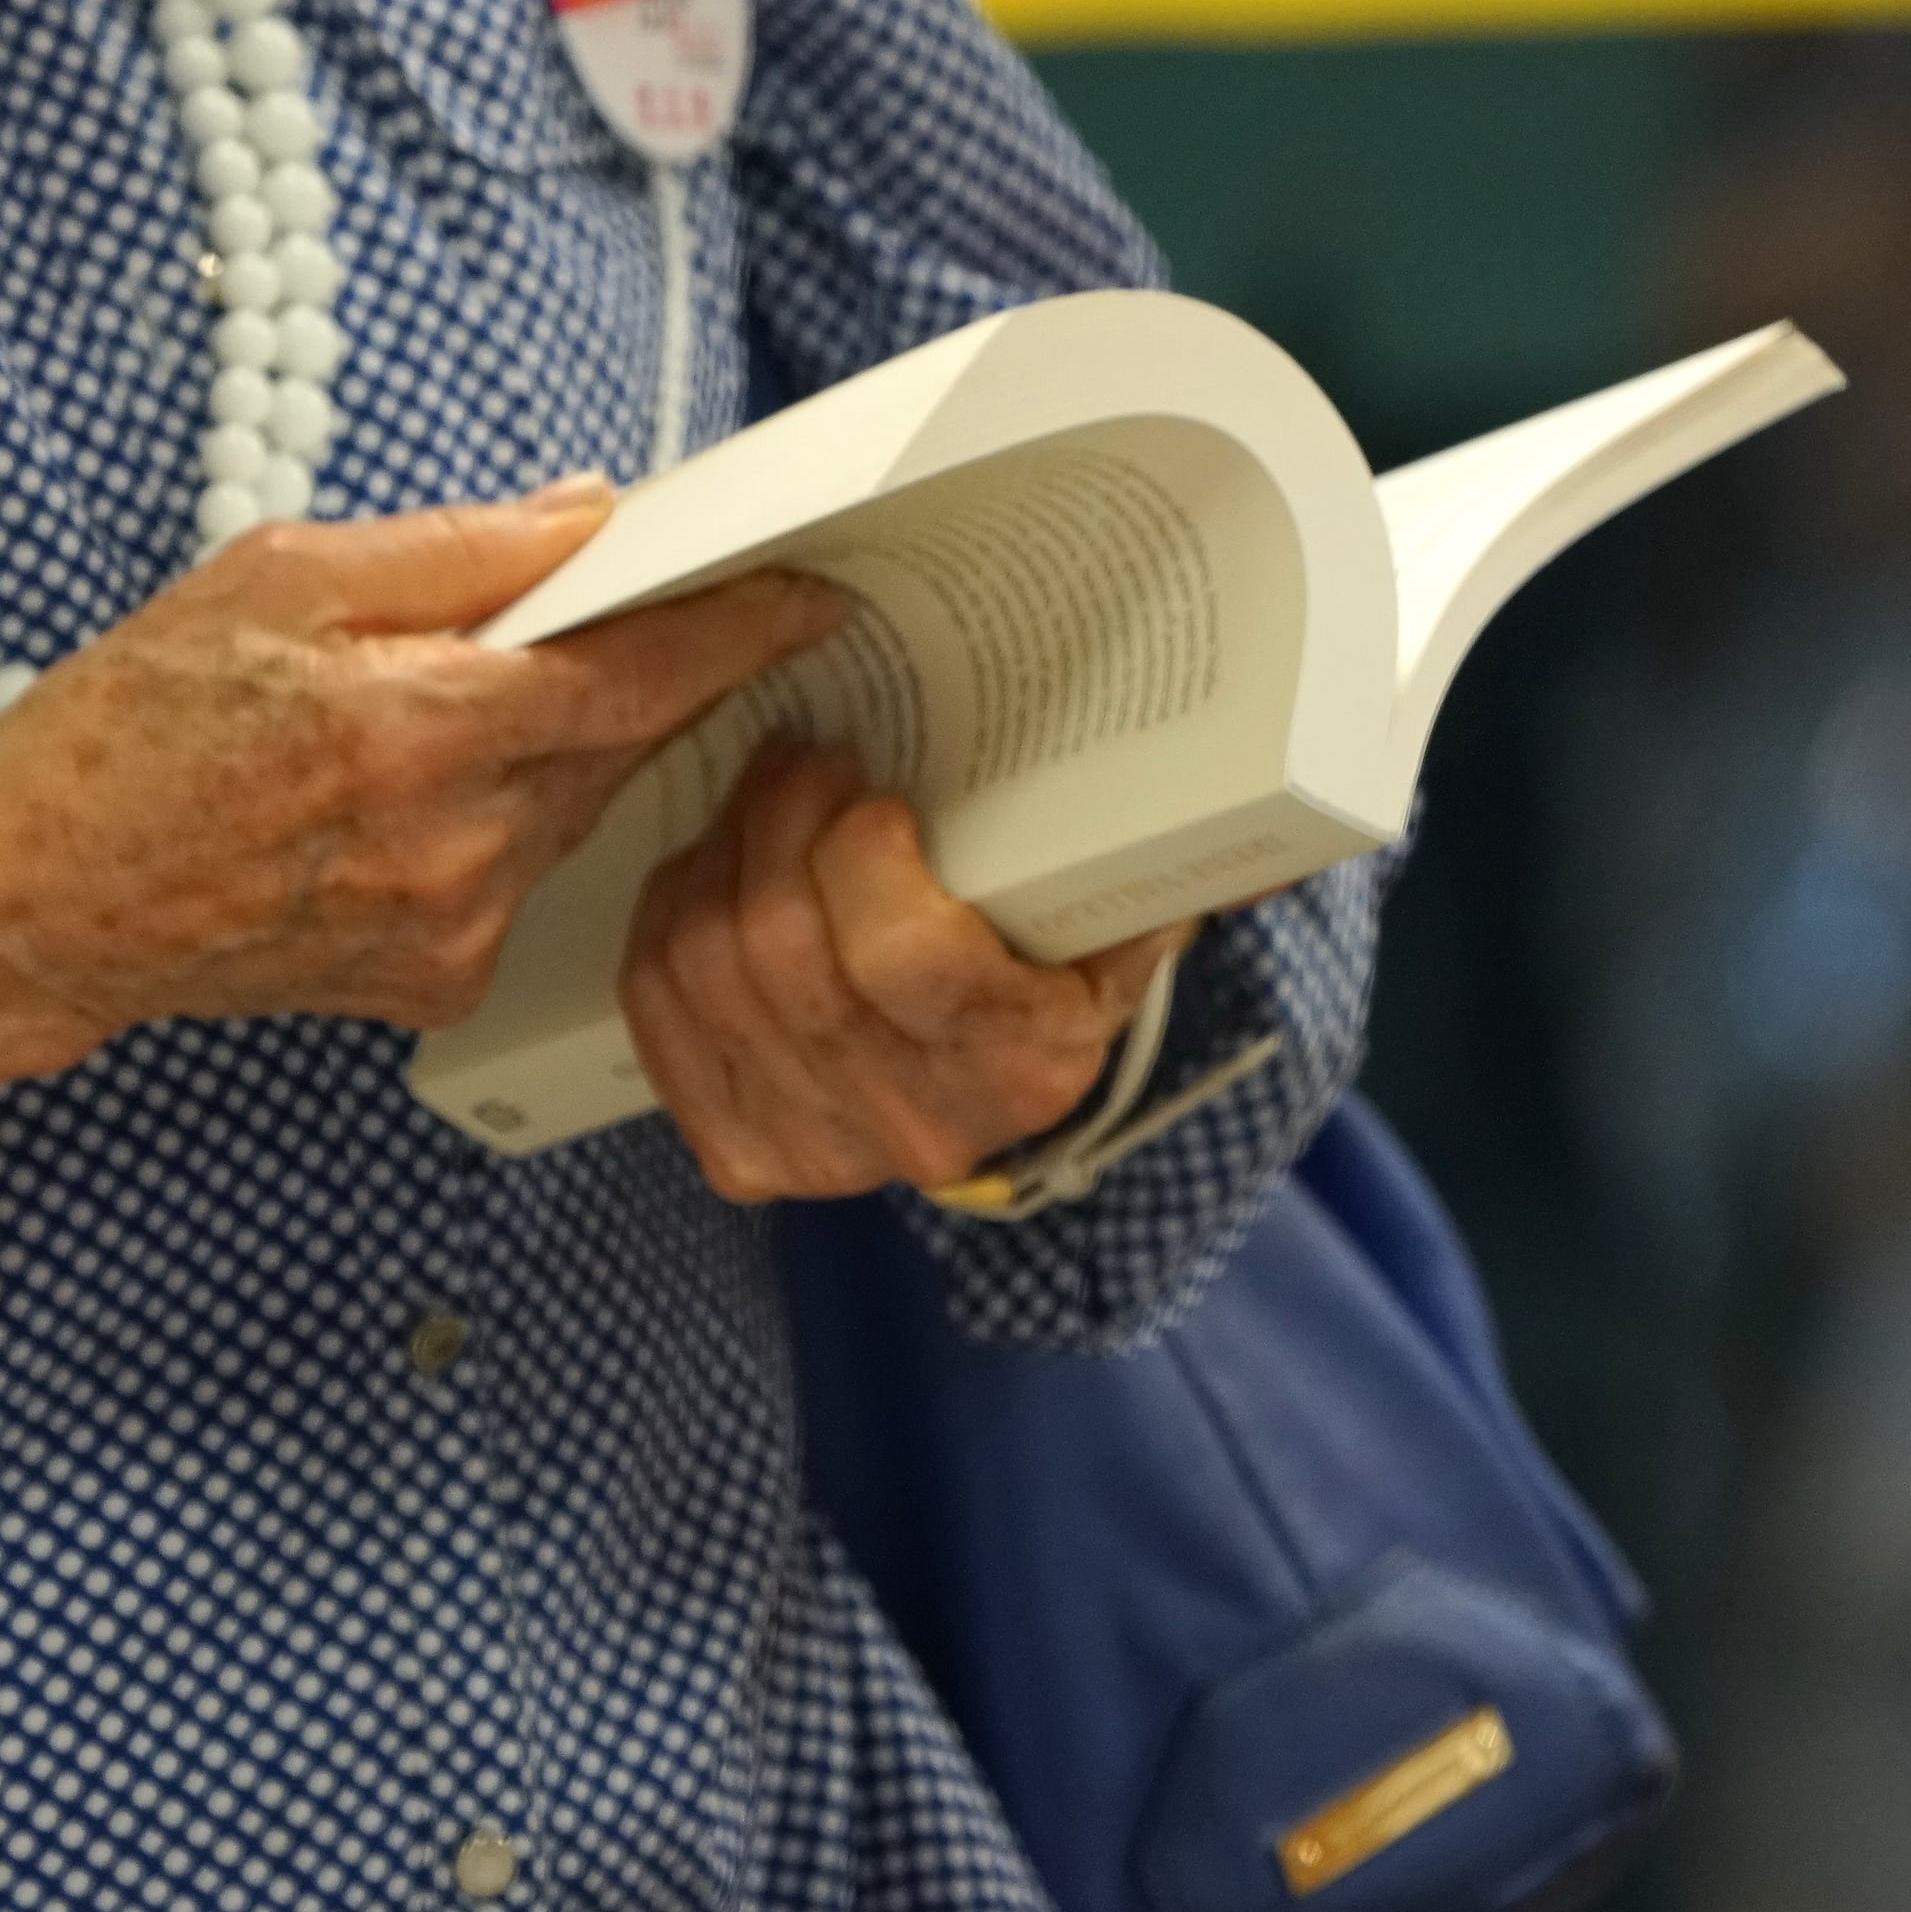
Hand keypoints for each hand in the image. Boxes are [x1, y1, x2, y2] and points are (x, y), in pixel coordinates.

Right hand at [0, 476, 838, 1068]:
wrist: (41, 901)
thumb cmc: (133, 722)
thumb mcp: (279, 577)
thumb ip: (457, 552)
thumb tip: (593, 518)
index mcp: (421, 724)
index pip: (638, 670)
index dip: (739, 627)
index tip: (812, 592)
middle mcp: (458, 841)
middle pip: (623, 738)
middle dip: (647, 669)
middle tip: (652, 607)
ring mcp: (456, 926)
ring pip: (576, 805)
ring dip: (562, 743)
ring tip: (464, 701)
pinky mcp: (441, 981)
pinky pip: (522, 873)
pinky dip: (501, 818)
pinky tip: (413, 798)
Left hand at [621, 739, 1191, 1201]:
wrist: (1010, 1098)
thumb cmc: (1059, 973)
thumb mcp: (1128, 918)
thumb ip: (1168, 857)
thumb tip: (1250, 806)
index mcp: (1022, 1064)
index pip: (904, 955)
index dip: (861, 851)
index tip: (876, 791)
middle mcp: (916, 1125)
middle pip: (783, 948)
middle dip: (775, 819)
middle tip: (801, 756)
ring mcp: (817, 1151)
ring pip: (708, 963)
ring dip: (718, 854)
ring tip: (760, 801)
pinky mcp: (740, 1154)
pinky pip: (660, 1005)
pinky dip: (671, 915)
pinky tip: (712, 873)